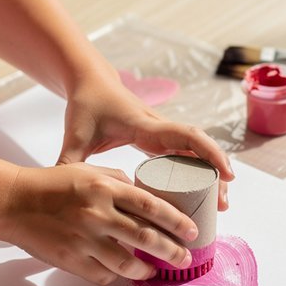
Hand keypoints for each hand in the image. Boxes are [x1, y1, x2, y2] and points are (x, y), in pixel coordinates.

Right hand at [4, 163, 198, 284]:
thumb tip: (147, 198)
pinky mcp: (71, 259)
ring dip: (147, 270)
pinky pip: (102, 275)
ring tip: (155, 270)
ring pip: (127, 263)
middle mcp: (97, 214)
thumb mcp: (89, 171)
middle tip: (185, 257)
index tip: (192, 231)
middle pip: (146, 237)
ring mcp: (84, 239)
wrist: (14, 202)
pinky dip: (116, 277)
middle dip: (172, 251)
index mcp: (105, 189)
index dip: (176, 221)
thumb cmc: (53, 185)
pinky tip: (124, 274)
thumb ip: (119, 182)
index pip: (152, 206)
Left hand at [56, 78, 234, 209]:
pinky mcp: (161, 138)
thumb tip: (59, 194)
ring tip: (220, 204)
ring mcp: (163, 132)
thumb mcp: (75, 136)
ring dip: (212, 174)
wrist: (91, 82)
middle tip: (225, 203)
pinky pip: (188, 153)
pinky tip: (203, 193)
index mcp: (145, 126)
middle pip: (200, 147)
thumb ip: (67, 163)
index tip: (226, 174)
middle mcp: (160, 127)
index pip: (186, 136)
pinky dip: (199, 170)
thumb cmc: (86, 105)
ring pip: (197, 151)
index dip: (208, 154)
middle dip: (217, 172)